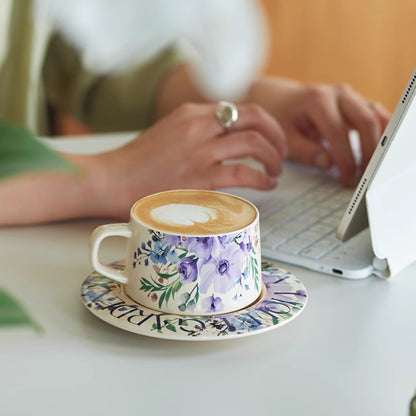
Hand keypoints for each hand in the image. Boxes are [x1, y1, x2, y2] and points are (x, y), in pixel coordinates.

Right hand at [96, 102, 286, 217]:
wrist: (110, 179)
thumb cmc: (136, 163)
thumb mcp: (168, 134)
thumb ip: (195, 132)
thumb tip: (222, 141)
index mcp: (191, 114)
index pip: (240, 109)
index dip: (264, 124)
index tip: (269, 139)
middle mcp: (199, 126)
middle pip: (255, 118)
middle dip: (277, 135)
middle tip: (281, 153)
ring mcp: (200, 151)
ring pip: (253, 143)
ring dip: (273, 158)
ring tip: (275, 172)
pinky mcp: (199, 177)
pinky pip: (243, 173)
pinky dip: (261, 178)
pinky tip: (265, 185)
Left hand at [248, 78, 389, 186]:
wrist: (280, 99)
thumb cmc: (280, 117)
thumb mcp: (283, 135)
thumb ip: (303, 150)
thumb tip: (327, 163)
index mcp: (317, 99)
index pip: (338, 131)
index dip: (345, 158)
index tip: (347, 179)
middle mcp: (338, 93)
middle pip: (366, 121)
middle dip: (369, 152)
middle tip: (365, 178)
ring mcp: (351, 96)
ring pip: (376, 117)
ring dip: (379, 144)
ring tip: (374, 169)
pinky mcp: (357, 103)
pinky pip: (377, 116)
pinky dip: (383, 133)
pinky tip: (381, 152)